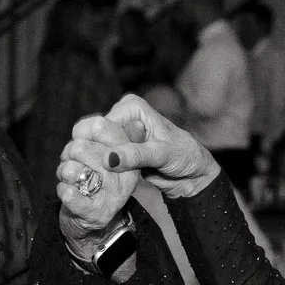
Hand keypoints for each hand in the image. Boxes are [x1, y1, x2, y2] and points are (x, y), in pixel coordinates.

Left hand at [56, 114, 142, 247]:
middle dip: (68, 155)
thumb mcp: (102, 154)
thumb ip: (100, 134)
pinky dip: (62, 190)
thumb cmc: (94, 180)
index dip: (80, 132)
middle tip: (73, 164)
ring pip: (72, 170)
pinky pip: (68, 193)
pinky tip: (69, 193)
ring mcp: (113, 196)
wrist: (92, 222)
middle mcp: (125, 175)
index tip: (80, 140)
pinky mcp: (96, 213)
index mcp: (128, 155)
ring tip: (71, 180)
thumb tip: (96, 122)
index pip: (99, 126)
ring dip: (64, 173)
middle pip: (80, 147)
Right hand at [91, 93, 221, 198]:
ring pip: (94, 148)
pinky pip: (100, 158)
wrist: (191, 172)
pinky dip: (105, 169)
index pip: (101, 126)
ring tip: (116, 175)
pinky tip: (114, 177)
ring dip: (101, 165)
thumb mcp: (162, 154)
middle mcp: (122, 115)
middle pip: (92, 135)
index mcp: (132, 107)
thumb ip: (136, 155)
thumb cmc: (184, 157)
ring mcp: (117, 132)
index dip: (102, 147)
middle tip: (113, 172)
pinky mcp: (116, 149)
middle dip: (99, 155)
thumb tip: (108, 159)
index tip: (110, 167)